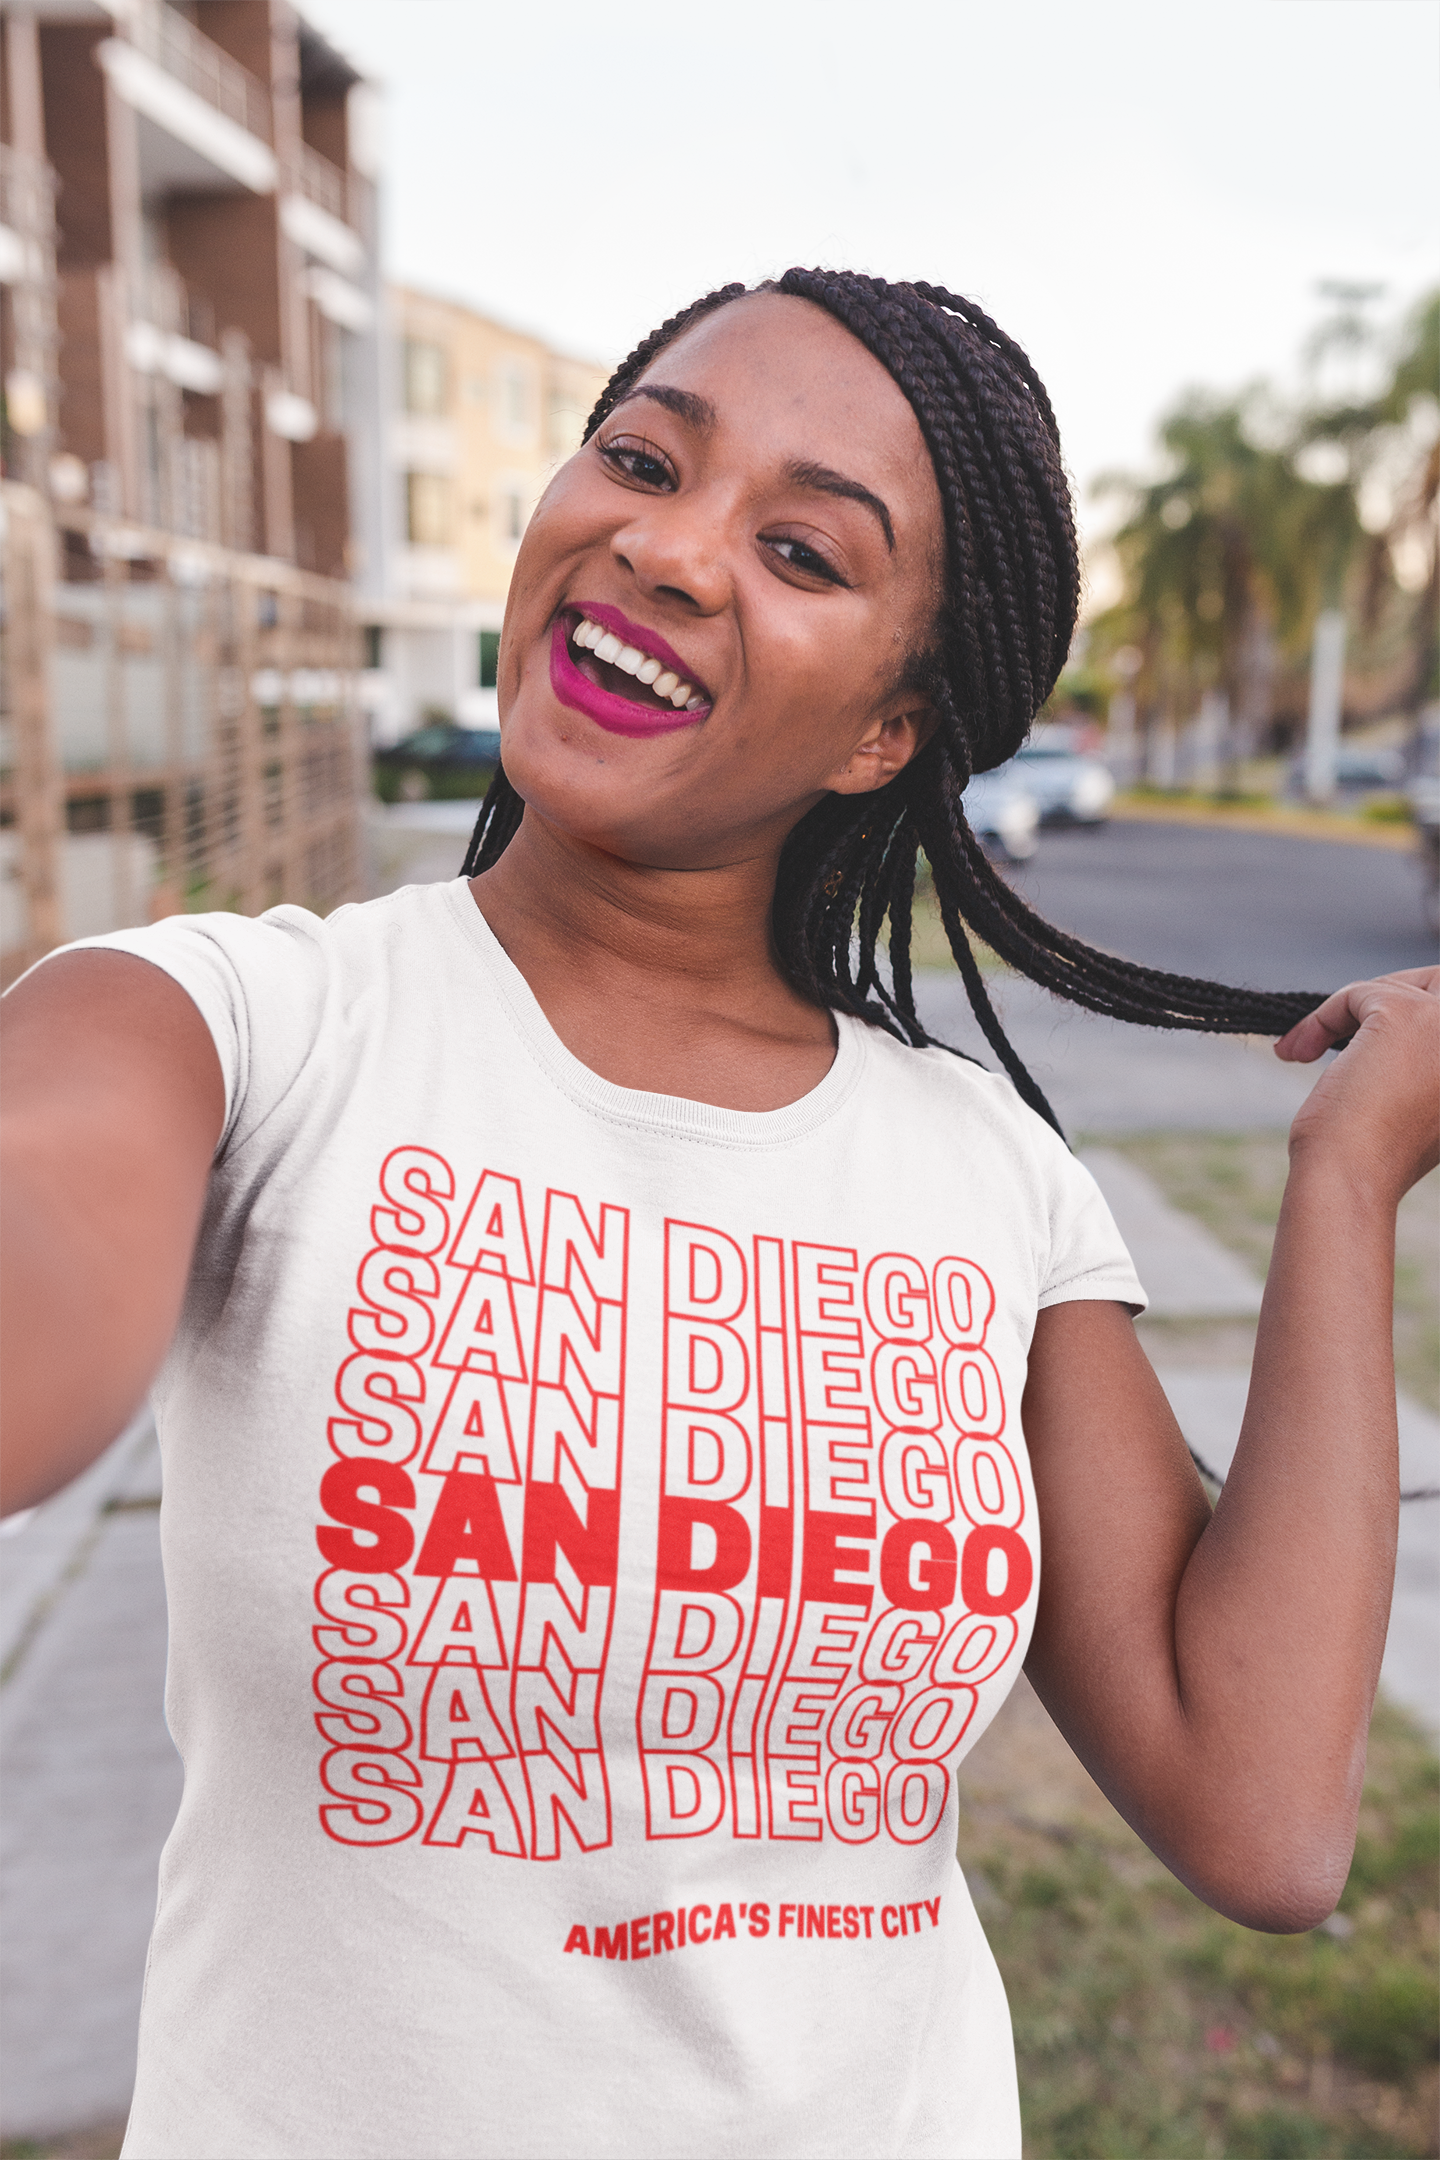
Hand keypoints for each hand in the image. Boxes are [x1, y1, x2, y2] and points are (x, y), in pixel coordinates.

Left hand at [1276, 966, 1439, 1203]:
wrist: (1352, 1179)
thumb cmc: (1380, 1153)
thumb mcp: (1428, 1099)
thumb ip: (1431, 1057)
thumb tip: (1400, 1019)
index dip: (1416, 1008)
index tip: (1365, 1032)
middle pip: (1436, 983)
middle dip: (1385, 998)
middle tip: (1341, 1032)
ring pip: (1395, 987)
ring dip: (1348, 1012)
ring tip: (1308, 1049)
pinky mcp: (1407, 1017)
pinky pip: (1358, 994)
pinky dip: (1323, 1017)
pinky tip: (1297, 1052)